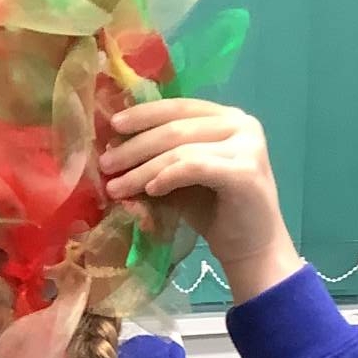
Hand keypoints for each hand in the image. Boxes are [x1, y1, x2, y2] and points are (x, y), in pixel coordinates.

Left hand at [100, 98, 300, 302]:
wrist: (252, 249)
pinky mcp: (245, 172)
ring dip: (143, 168)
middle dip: (135, 146)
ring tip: (116, 187)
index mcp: (228, 118)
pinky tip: (149, 190)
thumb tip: (113, 149)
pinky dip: (167, 176)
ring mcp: (248, 146)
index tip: (112, 126)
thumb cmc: (214, 213)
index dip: (143, 114)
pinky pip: (194, 167)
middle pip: (176, 127)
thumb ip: (157, 160)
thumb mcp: (180, 180)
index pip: (179, 107)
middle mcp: (242, 125)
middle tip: (105, 163)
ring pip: (181, 149)